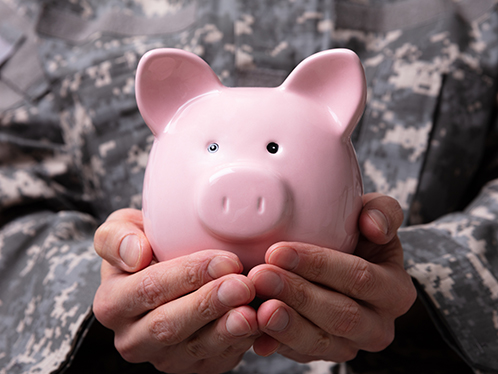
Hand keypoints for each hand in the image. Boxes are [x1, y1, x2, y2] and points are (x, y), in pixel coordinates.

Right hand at [93, 209, 258, 373]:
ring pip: (196, 348)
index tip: (224, 260)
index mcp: (111, 303)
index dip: (188, 275)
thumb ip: (117, 237)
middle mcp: (132, 338)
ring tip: (252, 310)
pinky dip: (240, 342)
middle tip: (243, 284)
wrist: (164, 275)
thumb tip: (136, 255)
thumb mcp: (123, 231)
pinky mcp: (192, 368)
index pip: (148, 289)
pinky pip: (217, 359)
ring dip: (227, 329)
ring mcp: (163, 357)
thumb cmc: (145, 249)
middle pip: (170, 324)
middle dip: (209, 304)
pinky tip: (258, 322)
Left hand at [247, 193, 416, 362]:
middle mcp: (378, 325)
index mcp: (395, 291)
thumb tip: (374, 226)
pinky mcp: (322, 355)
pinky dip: (275, 343)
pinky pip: (299, 353)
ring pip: (320, 341)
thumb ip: (382, 211)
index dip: (320, 265)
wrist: (340, 271)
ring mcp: (349, 345)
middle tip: (261, 275)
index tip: (279, 250)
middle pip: (340, 314)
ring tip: (258, 307)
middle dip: (298, 294)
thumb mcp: (374, 217)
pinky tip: (255, 330)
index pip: (360, 278)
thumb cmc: (357, 238)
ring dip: (286, 324)